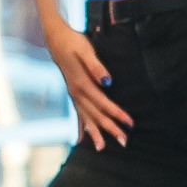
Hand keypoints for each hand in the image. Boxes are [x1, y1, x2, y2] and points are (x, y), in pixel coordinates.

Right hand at [45, 20, 132, 150]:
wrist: (56, 38)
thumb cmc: (74, 42)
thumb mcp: (86, 51)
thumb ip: (97, 67)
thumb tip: (108, 82)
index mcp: (82, 83)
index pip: (103, 103)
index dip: (117, 114)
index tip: (130, 123)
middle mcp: (76, 92)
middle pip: (95, 114)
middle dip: (110, 129)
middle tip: (124, 142)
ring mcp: (73, 94)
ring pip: (86, 117)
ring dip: (95, 132)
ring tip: (102, 148)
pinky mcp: (72, 92)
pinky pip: (77, 113)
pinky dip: (80, 126)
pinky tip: (82, 138)